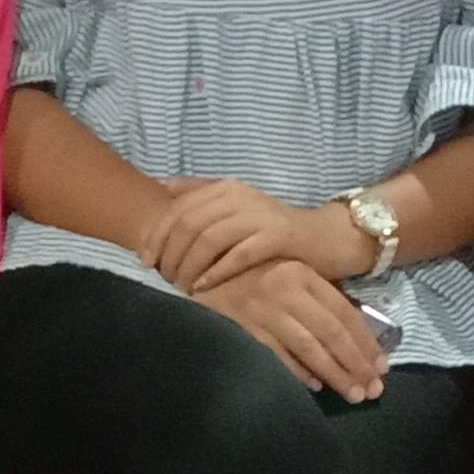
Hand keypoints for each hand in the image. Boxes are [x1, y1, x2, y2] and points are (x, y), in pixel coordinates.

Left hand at [142, 180, 362, 294]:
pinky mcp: (279, 237)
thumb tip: (162, 186)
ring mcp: (260, 215)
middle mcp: (241, 196)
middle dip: (169, 253)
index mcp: (226, 188)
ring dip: (189, 266)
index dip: (156, 234)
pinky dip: (216, 272)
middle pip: (189, 223)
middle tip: (163, 278)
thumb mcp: (237, 208)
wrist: (327, 238)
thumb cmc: (274, 229)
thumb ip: (202, 194)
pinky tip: (204, 286)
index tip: (145, 260)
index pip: (178, 207)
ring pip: (209, 238)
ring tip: (181, 286)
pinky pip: (238, 255)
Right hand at [196, 262, 388, 402]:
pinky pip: (279, 357)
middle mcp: (283, 288)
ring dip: (335, 374)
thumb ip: (316, 299)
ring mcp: (262, 309)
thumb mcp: (287, 277)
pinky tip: (316, 387)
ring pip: (309, 347)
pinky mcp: (242, 328)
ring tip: (353, 394)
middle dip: (356, 363)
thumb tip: (358, 338)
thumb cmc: (249, 280)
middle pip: (331, 332)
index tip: (381, 366)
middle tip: (373, 389)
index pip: (343, 312)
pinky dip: (300, 374)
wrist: (197, 275)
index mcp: (300, 273)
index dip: (366, 342)